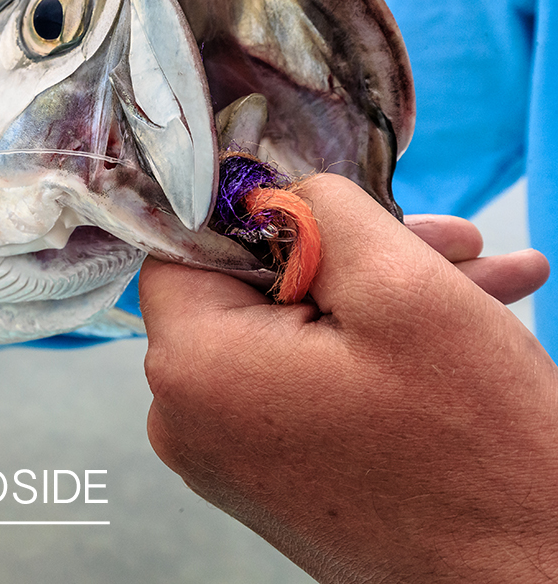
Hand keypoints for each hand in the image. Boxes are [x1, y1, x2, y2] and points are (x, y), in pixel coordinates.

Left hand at [141, 174, 557, 581]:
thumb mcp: (402, 288)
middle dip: (356, 255)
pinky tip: (463, 325)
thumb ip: (320, 211)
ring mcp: (228, 454)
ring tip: (483, 279)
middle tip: (454, 243)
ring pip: (293, 331)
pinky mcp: (272, 475)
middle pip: (253, 289)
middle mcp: (187, 417)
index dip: (264, 212)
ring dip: (382, 298)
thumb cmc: (473, 448)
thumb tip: (272, 194)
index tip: (342, 201)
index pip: (185, 247)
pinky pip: (305, 382)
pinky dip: (372, 351)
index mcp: (193, 367)